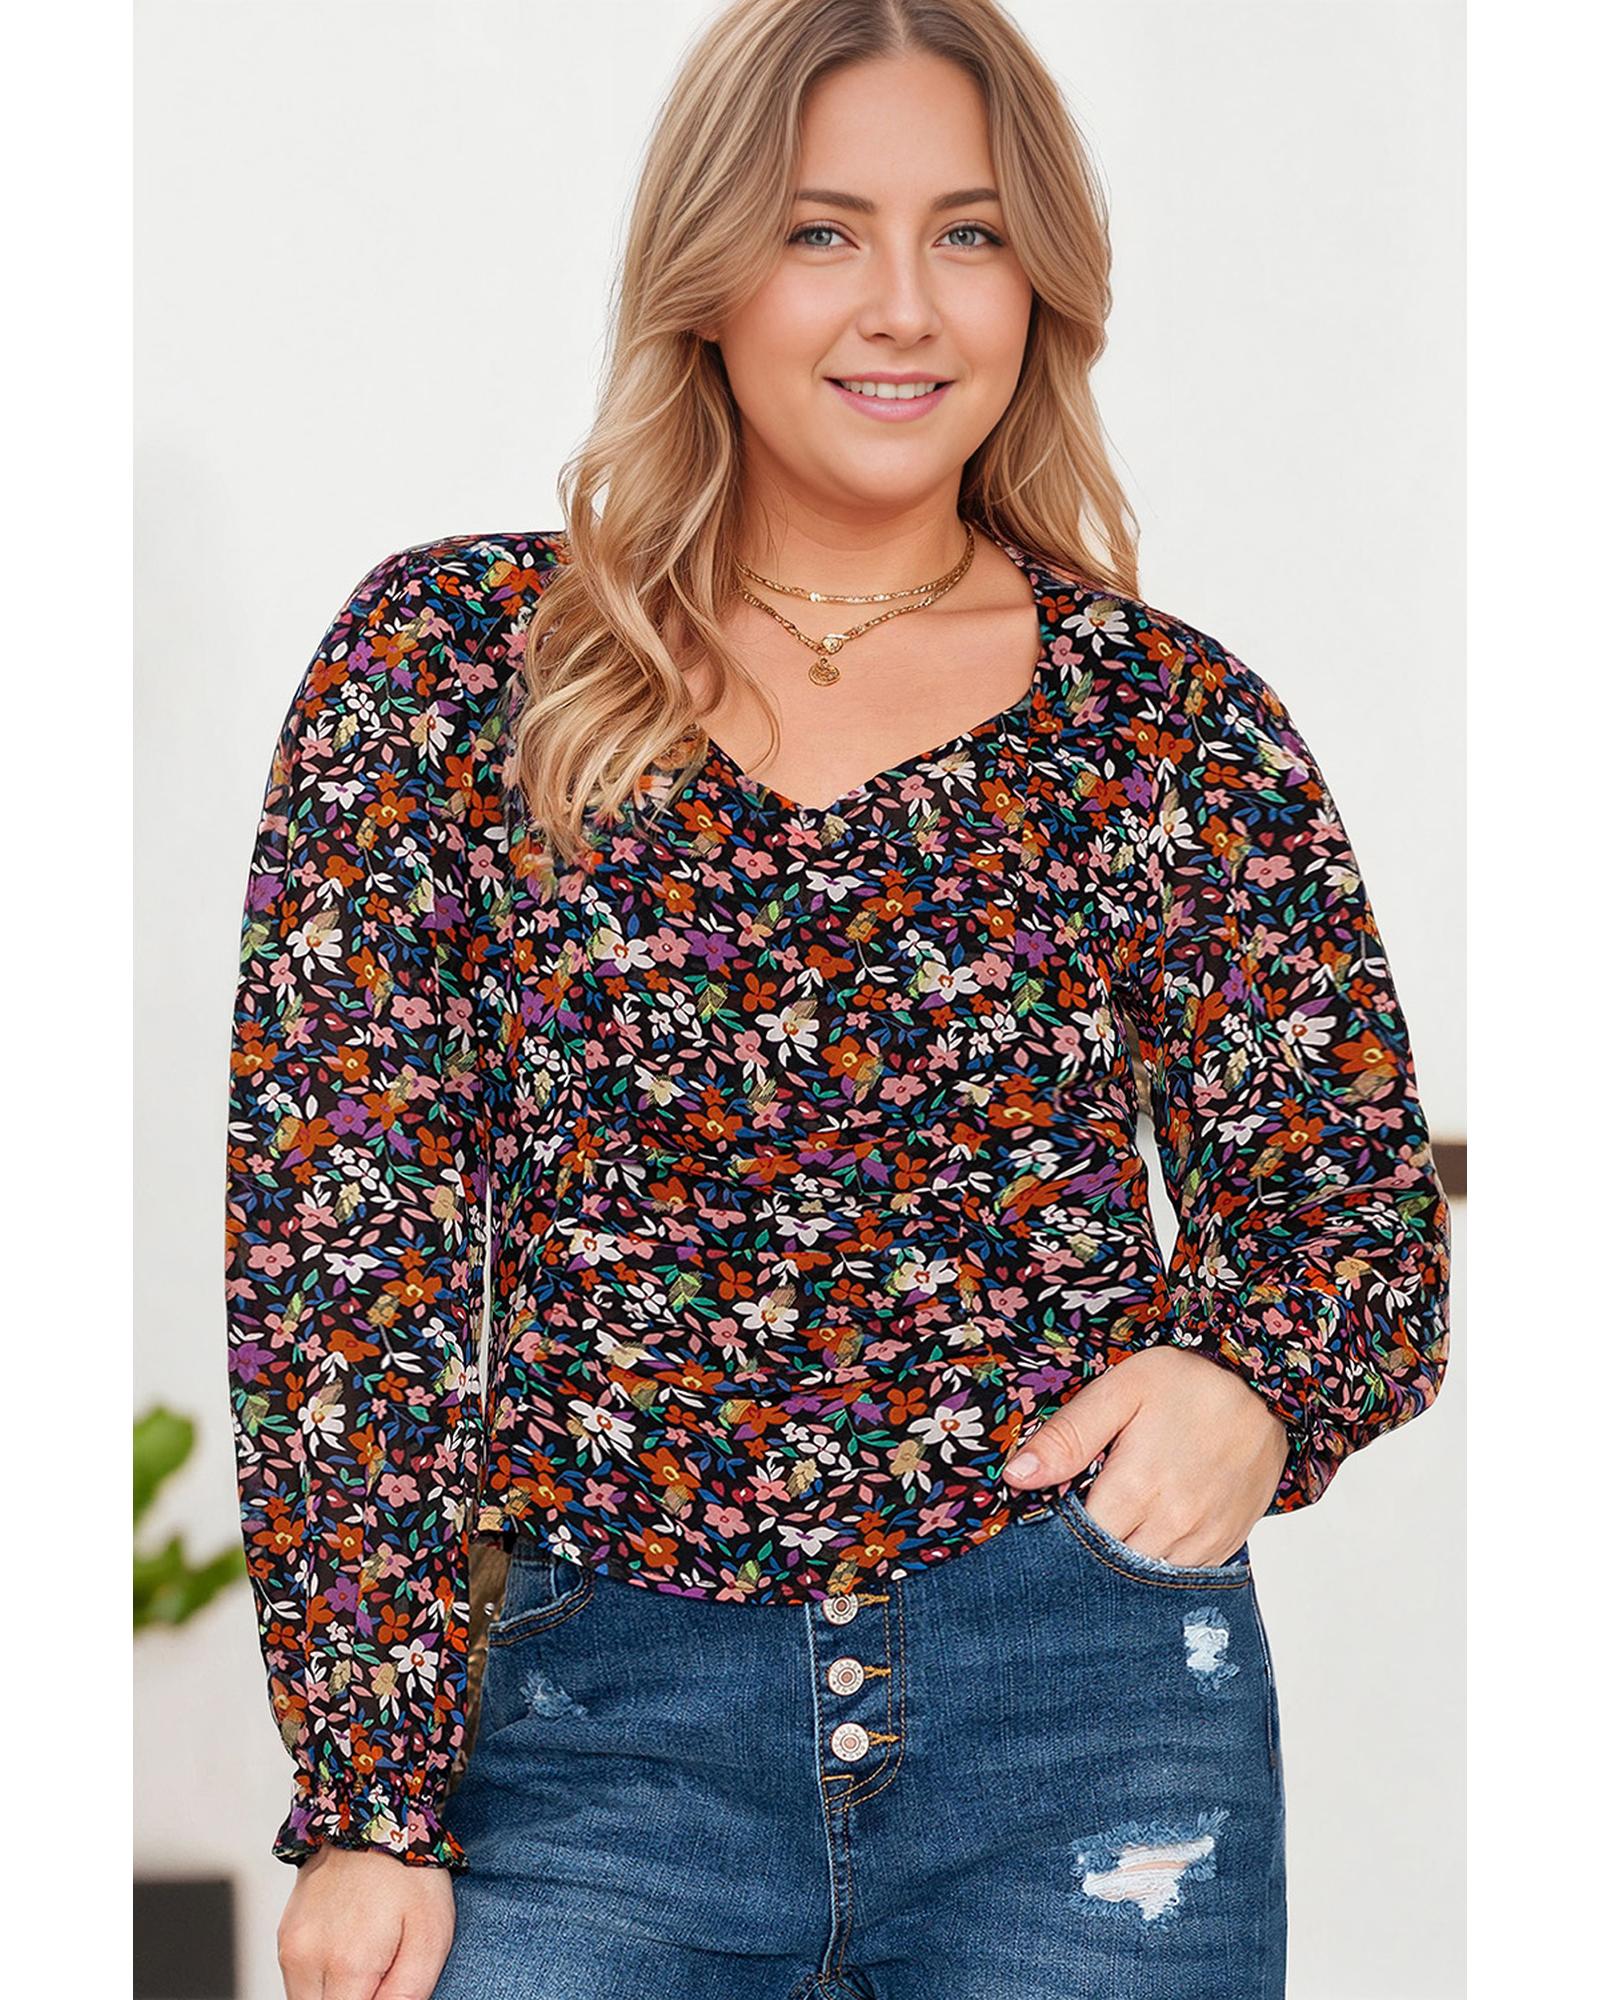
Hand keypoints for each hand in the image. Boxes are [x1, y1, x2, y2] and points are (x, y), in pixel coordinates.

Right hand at [277, 1843, 455, 1999]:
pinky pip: (299, 1982)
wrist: (371, 1814)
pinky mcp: (284, 1937)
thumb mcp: (430, 1933)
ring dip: (336, 1997)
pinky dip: (322, 1982)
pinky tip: (350, 1952)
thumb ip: (408, 1993)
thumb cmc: (409, 1871)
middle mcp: (308, 1960)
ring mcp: (290, 1948)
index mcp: (348, 1964)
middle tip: (379, 1975)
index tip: (384, 1988)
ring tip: (368, 1962)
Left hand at [1001, 1348, 1289, 1565]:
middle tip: (1085, 1514)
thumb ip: (1068, 1436)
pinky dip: (1161, 1560)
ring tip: (1118, 1521)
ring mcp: (1203, 1539)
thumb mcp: (1121, 1390)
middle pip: (1110, 1565)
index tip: (1054, 1509)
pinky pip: (1183, 1574)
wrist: (1268, 1388)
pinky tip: (1151, 1531)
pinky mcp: (1226, 1543)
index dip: (1058, 1528)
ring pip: (1146, 1577)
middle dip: (1089, 1548)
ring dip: (1126, 1558)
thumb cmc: (1190, 1381)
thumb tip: (1016, 1477)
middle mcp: (1172, 1523)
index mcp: (1136, 1486)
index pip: (1077, 1539)